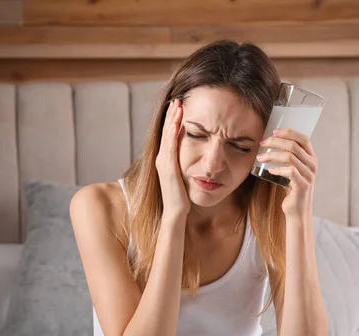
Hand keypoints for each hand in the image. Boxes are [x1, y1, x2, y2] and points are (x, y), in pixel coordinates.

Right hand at [155, 99, 190, 216]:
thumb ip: (186, 165)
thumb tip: (196, 156)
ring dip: (172, 119)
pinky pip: (171, 146)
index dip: (173, 120)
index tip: (181, 106)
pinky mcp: (167, 167)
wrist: (175, 212)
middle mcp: (162, 158)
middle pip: (167, 131)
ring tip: (178, 105)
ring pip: (168, 136)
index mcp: (166, 159)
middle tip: (179, 99)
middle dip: (172, 115)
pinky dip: (173, 133)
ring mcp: (163, 162)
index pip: (169, 135)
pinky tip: (178, 122)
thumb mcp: (185, 176)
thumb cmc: (182, 196)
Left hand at [255, 128, 317, 216]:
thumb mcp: (292, 170)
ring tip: (260, 158)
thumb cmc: (292, 189)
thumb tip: (271, 142)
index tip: (274, 131)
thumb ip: (288, 157)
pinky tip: (270, 170)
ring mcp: (309, 175)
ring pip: (290, 157)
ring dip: (272, 155)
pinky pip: (290, 172)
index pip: (304, 139)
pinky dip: (278, 169)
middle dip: (276, 142)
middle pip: (294, 146)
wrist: (297, 211)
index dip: (289, 132)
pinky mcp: (302, 185)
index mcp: (311, 158)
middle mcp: (312, 164)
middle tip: (262, 143)